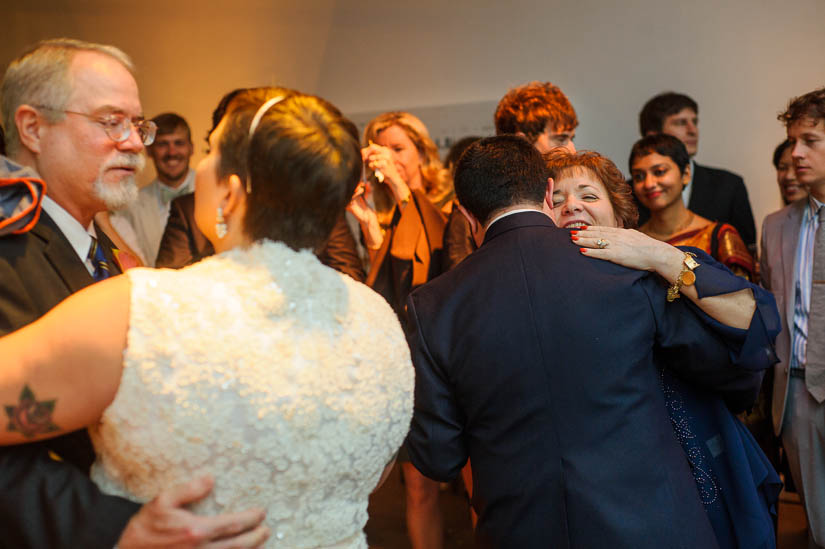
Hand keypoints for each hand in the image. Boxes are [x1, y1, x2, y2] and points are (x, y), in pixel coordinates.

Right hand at [117, 476, 268, 548]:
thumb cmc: (144, 529)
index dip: (251, 519)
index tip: (261, 513)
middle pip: (239, 546)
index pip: (233, 524)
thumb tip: (210, 478)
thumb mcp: (161, 502)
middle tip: (266, 529)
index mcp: (197, 531)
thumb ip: (187, 490)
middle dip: (256, 537)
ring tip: (260, 543)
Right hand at [347, 183, 383, 249]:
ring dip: (355, 188)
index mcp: (353, 195)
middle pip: (348, 188)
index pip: (351, 186)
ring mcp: (348, 202)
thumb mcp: (369, 195)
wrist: (369, 217)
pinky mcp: (348, 207)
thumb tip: (368, 182)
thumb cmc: (369, 207)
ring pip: (348, 192)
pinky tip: (361, 192)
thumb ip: (369, 189)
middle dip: (354, 184)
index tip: (361, 178)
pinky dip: (355, 194)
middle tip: (361, 181)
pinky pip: (349, 198)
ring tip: (362, 188)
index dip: (356, 182)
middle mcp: (349, 198)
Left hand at [361, 143, 409, 204]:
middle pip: (372, 148)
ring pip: (371, 157)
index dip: (366, 151)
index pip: (372, 146)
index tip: (364, 157)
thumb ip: (370, 155)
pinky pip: (373, 164)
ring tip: (375, 167)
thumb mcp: (377, 159)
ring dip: (370, 163)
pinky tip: (377, 169)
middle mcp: (386, 151)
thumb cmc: (383, 168)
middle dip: (366, 154)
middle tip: (365, 160)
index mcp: (385, 149)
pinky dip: (373, 167)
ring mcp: (386, 157)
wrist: (392, 177)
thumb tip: (362, 151)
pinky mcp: (385, 164)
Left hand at [572, 226, 681, 273]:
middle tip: (570, 232)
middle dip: (582, 233)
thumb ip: (626, 236)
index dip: (590, 228)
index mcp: (622, 232)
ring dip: (583, 240)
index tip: (581, 228)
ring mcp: (616, 245)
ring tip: (573, 239)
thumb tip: (621, 234)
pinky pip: (600, 253)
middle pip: (596, 233)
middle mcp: (617, 236)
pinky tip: (582, 251)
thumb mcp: (636, 237)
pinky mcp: (617, 255)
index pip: (602, 229)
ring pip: (595, 241)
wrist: (657, 253)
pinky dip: (590, 252)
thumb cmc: (649, 247)